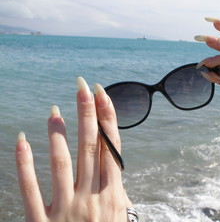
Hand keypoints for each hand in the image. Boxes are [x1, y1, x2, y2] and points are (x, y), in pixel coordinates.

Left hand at [15, 77, 131, 221]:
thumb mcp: (122, 217)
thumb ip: (117, 191)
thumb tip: (113, 167)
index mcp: (112, 195)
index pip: (110, 147)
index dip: (107, 118)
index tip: (102, 94)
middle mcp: (91, 198)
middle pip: (89, 147)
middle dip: (87, 113)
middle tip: (82, 86)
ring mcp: (65, 210)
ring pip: (61, 163)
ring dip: (59, 134)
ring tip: (55, 110)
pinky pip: (30, 190)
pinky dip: (24, 164)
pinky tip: (22, 140)